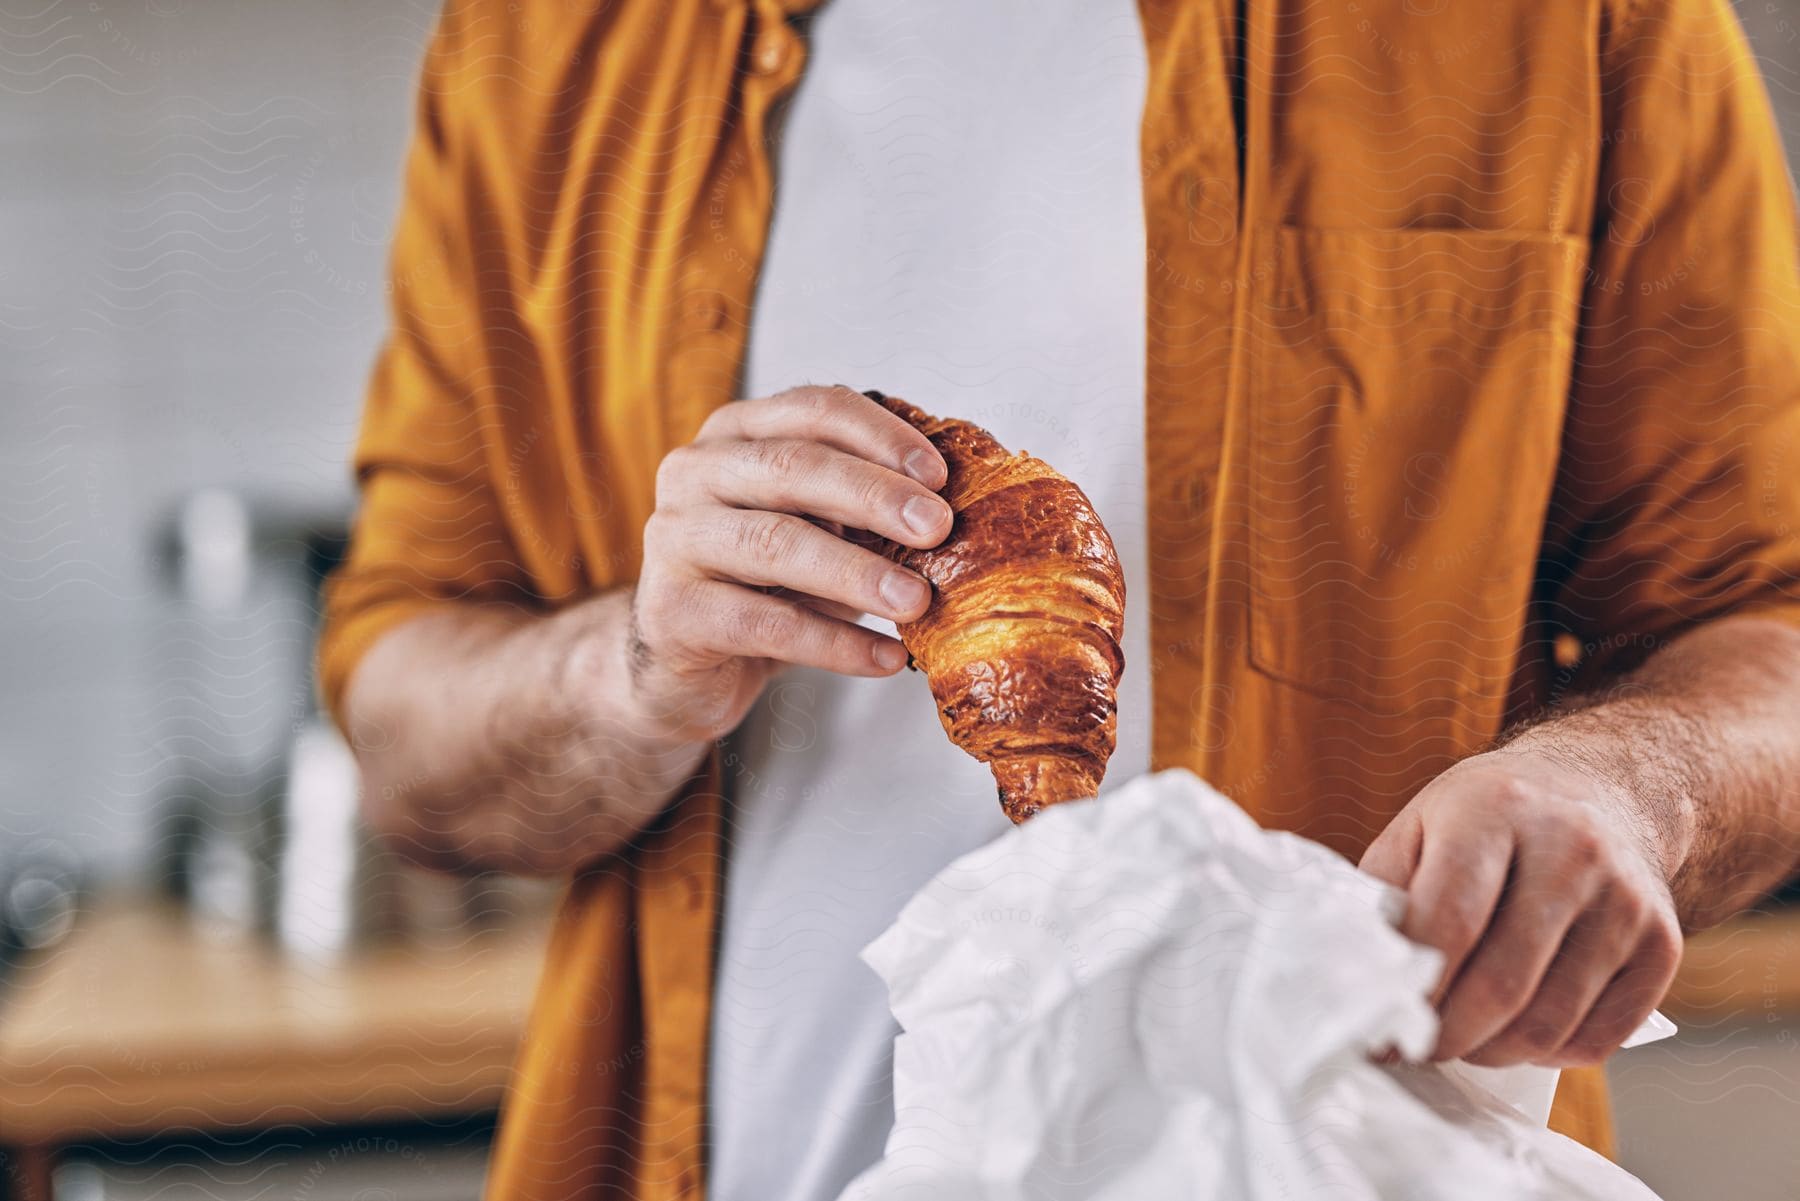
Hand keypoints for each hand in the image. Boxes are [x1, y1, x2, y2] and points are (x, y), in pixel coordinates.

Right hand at [629, 384, 952, 740]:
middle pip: (793, 469)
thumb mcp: (816, 529)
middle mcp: (695, 471)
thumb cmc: (762, 583)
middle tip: (937, 529)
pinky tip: (885, 656)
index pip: (814, 409)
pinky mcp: (673, 610)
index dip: (880, 437)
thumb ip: (864, 507)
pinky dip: (834, 642)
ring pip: (776, 545)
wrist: (686, 665)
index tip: (939, 475)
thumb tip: (958, 503)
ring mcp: (675, 539)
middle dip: (875, 497)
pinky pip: (765, 624)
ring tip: (917, 600)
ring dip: (856, 573)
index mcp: (737, 432)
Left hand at [1359, 748, 1683, 1067]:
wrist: (1601, 791)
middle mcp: (1571, 849)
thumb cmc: (1489, 820)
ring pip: (1550, 1021)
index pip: (1449, 922)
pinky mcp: (1663, 943)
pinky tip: (1516, 1031)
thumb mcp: (1422, 825)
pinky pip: (1600, 1035)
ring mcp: (1626, 898)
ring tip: (1460, 1041)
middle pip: (1502, 984)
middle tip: (1416, 1049)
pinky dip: (1548, 1053)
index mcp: (1495, 810)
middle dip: (1446, 1036)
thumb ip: (1385, 892)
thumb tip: (1360, 978)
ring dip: (1492, 1052)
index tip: (1381, 1028)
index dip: (1411, 990)